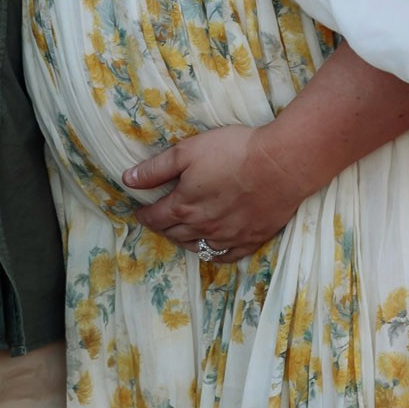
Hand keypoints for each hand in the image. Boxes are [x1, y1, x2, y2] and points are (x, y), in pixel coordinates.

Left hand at [124, 124, 302, 259]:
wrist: (281, 164)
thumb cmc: (233, 151)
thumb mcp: (187, 151)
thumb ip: (155, 169)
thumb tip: (127, 179)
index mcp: (183, 206)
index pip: (154, 217)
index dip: (143, 215)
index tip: (139, 212)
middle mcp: (202, 228)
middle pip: (173, 234)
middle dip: (162, 227)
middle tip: (158, 221)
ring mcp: (227, 237)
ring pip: (197, 247)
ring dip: (184, 240)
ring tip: (180, 233)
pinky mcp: (250, 240)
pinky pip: (225, 256)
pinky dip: (214, 252)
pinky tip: (213, 246)